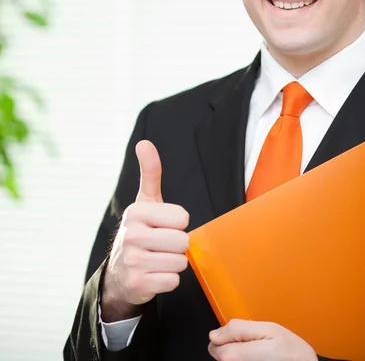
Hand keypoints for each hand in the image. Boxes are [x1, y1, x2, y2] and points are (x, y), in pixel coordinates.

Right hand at [101, 140, 189, 321]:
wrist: (119, 272)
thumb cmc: (140, 232)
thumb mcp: (144, 202)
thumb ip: (150, 173)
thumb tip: (144, 143)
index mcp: (136, 212)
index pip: (183, 218)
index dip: (178, 224)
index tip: (163, 226)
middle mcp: (131, 235)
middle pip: (183, 241)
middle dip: (177, 245)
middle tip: (161, 245)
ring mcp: (133, 261)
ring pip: (180, 262)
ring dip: (173, 263)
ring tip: (157, 259)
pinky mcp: (138, 284)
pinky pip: (173, 281)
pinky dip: (168, 280)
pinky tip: (154, 274)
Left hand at [208, 319, 317, 360]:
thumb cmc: (292, 353)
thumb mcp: (268, 328)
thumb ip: (237, 328)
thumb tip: (215, 333)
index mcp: (235, 356)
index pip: (214, 343)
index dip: (228, 334)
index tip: (243, 335)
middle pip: (220, 354)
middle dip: (234, 345)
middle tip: (255, 343)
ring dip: (241, 354)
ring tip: (260, 353)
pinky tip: (261, 360)